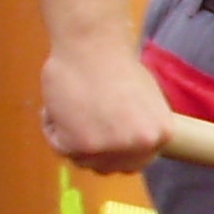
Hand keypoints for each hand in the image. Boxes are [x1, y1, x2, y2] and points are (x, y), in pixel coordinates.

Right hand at [40, 42, 174, 172]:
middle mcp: (140, 145)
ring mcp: (110, 148)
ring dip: (70, 137)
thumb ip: (138, 128)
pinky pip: (57, 147)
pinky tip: (58, 105)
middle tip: (80, 126)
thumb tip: (125, 148)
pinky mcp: (79, 145)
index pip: (135, 164)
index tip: (101, 142)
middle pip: (108, 167)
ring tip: (71, 105)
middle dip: (91, 150)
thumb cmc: (114, 65)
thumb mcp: (145, 102)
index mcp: (161, 135)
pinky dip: (52, 127)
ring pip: (80, 159)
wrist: (92, 45)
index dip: (114, 154)